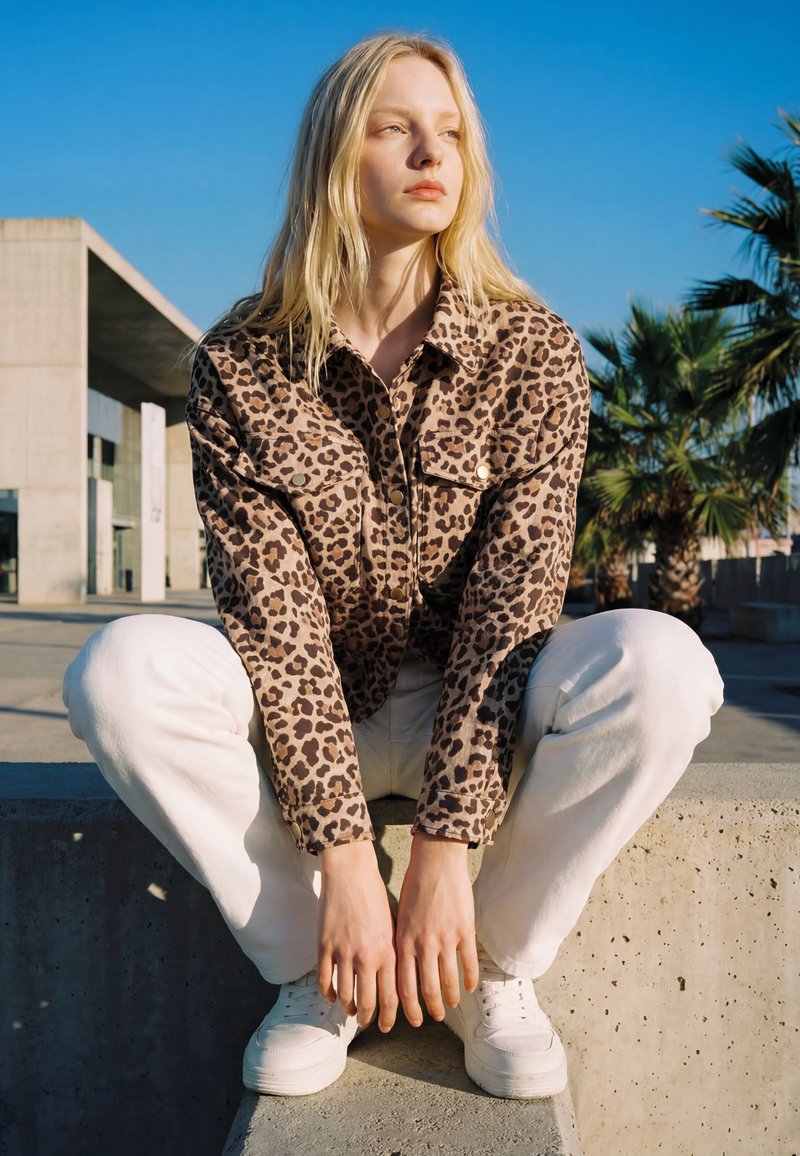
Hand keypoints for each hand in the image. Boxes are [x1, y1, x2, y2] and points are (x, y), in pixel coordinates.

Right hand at [316, 839, 398, 1032]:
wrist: (351, 872)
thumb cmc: (375, 896)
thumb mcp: (392, 925)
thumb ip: (392, 953)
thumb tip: (396, 980)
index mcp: (388, 952)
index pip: (391, 997)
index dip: (389, 1017)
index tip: (387, 1025)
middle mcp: (367, 957)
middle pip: (368, 1002)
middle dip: (369, 1019)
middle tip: (369, 1024)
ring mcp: (343, 953)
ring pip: (345, 996)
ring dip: (349, 1009)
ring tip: (351, 1011)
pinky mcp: (324, 946)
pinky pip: (325, 981)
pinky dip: (328, 994)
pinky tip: (332, 996)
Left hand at [395, 832, 478, 1026]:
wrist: (435, 861)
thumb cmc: (414, 886)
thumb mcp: (399, 916)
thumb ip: (401, 943)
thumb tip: (400, 970)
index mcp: (403, 942)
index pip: (403, 987)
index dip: (408, 1008)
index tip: (412, 1019)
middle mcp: (423, 945)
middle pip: (427, 990)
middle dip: (431, 1009)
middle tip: (435, 1018)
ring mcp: (445, 938)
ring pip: (449, 980)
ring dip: (451, 998)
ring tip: (452, 1005)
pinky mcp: (464, 930)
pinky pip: (469, 963)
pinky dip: (470, 979)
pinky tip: (471, 987)